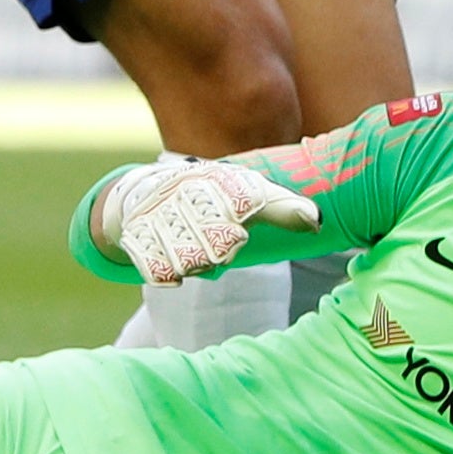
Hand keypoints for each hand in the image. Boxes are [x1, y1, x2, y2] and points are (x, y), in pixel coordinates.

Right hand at [95, 153, 320, 281]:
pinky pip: (158, 272)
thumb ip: (283, 208)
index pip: (236, 208)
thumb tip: (316, 222)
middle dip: (220, 252)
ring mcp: (157, 215)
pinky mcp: (136, 236)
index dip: (237, 230)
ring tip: (195, 252)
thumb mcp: (249, 193)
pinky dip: (168, 275)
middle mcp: (182, 193)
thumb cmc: (214, 196)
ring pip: (190, 262)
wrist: (148, 189)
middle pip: (217, 248)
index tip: (238, 231)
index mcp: (214, 178)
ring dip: (196, 265)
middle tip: (219, 244)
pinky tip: (174, 266)